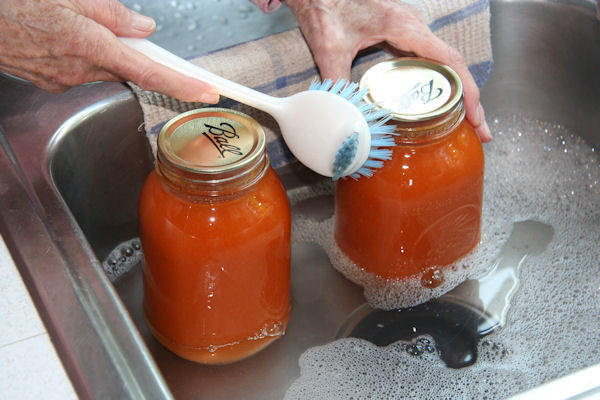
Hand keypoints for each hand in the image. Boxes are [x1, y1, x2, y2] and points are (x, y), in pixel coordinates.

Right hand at [0, 0, 218, 102]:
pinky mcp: (53, 83)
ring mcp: (65, 80)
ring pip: (103, 68)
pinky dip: (82, 55)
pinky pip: (82, 71)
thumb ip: (114, 14)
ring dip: (101, 50)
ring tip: (72, 25)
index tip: (209, 93)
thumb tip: (145, 28)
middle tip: (114, 29)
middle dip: (129, 51)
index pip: (152, 73)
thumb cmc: (18, 3)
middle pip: (127, 68)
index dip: (184, 85)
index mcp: (91, 46)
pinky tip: (61, 37)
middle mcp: (81, 70)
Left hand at [285, 0, 491, 141]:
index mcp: (404, 26)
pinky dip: (438, 83)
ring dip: (456, 92)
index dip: (467, 90)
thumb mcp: (329, 46)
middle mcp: (413, 26)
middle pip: (452, 66)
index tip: (475, 115)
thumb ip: (335, 79)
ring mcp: (409, 30)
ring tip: (467, 122)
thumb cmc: (326, 5)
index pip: (448, 60)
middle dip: (470, 100)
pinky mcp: (400, 34)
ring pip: (442, 64)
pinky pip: (427, 60)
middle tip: (480, 130)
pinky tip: (438, 103)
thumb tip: (343, 112)